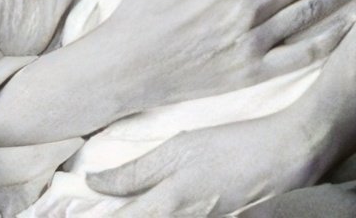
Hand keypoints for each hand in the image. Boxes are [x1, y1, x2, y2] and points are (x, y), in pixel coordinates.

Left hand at [85, 112, 327, 216]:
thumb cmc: (236, 144)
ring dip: (138, 214)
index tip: (61, 217)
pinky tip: (161, 207)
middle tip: (76, 214)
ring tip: (126, 206)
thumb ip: (136, 171)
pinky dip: (165, 216)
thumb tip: (93, 183)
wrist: (294, 152)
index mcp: (167, 208)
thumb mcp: (181, 148)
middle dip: (110, 217)